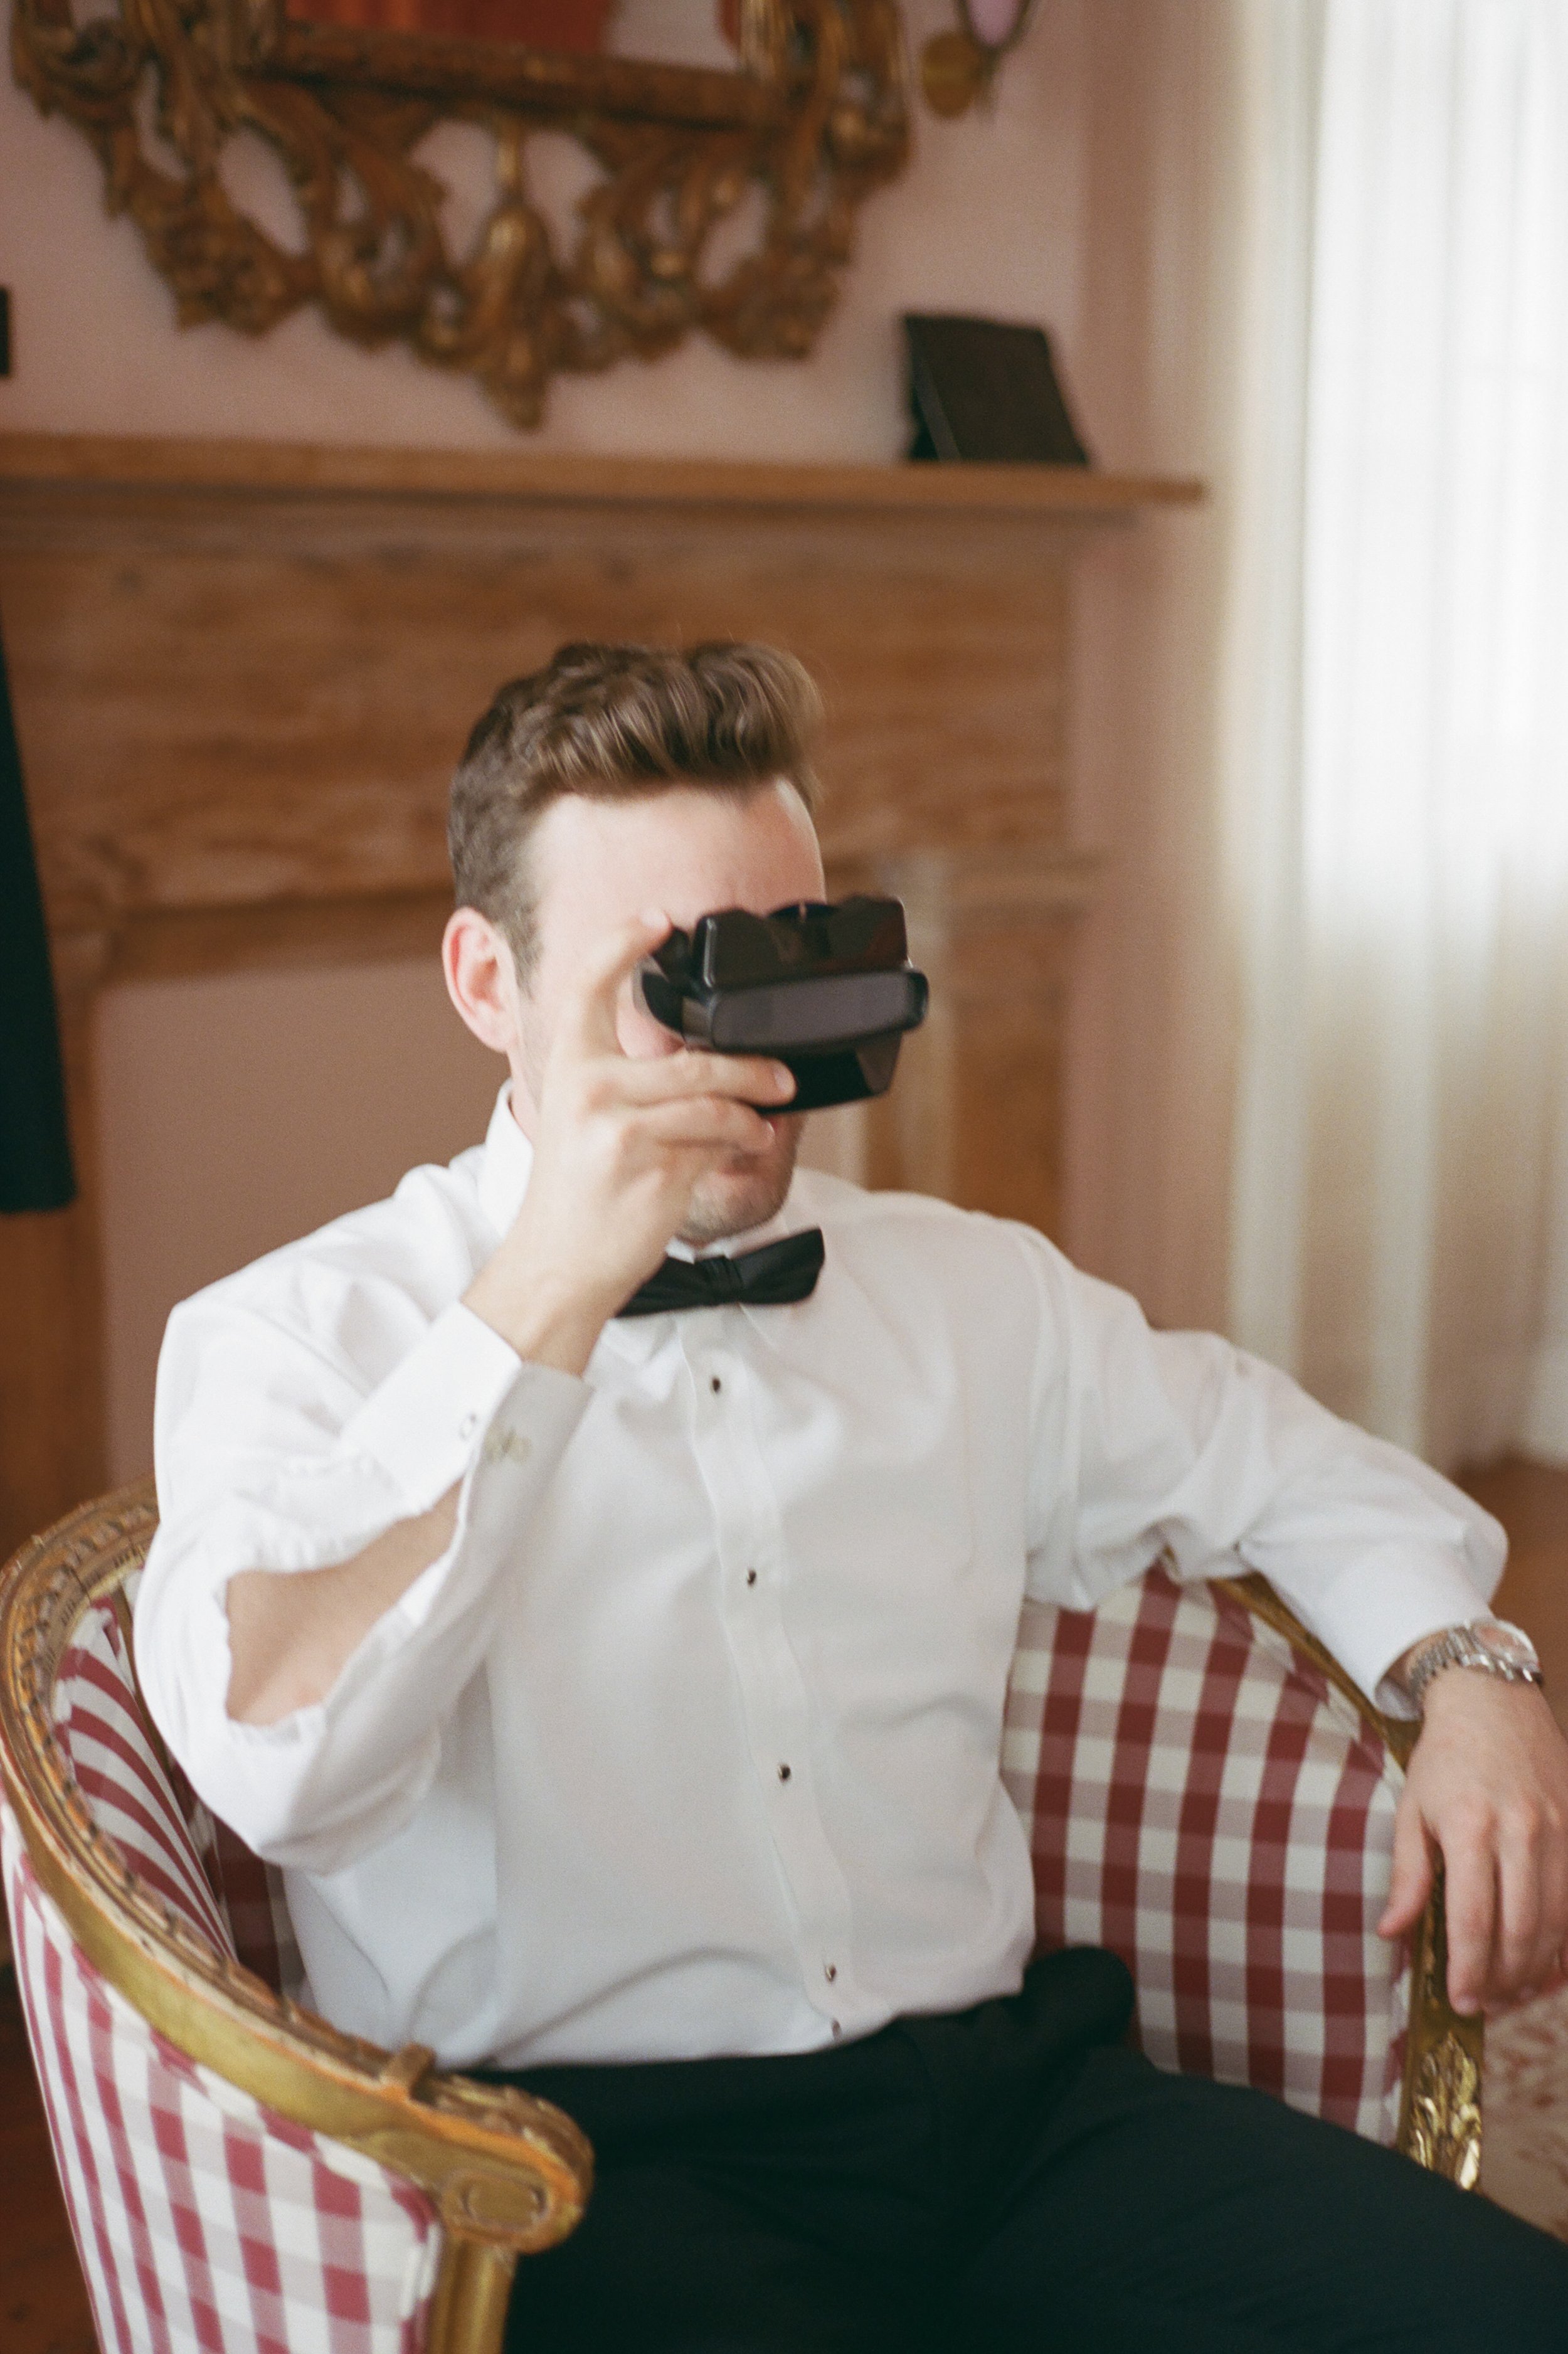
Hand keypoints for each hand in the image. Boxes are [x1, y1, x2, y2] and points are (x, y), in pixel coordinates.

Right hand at [464, 912, 794, 1373]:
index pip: (588, 985)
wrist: (558, 1264)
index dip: (623, 942)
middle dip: (749, 1066)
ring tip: (769, 1115)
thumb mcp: (585, 1122)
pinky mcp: (650, 1166)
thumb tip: (706, 1062)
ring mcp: (618, 1127)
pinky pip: (715, 1139)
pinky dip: (743, 1140)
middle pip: (691, 1057)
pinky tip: (751, 1143)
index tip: (659, 920)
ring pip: (712, 1099)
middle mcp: (589, 1089)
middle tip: (779, 1074)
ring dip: (755, 1108)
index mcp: (569, 1068)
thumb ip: (629, 1084)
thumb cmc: (577, 1197)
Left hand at [1379, 1669, 1567, 2013]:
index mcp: (1469, 1827)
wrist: (1493, 1701)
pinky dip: (1564, 1940)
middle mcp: (1521, 1831)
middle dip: (1504, 1980)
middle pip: (1521, 1929)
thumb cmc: (1444, 1757)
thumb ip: (1407, 1876)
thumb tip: (1392, 1932)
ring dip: (1536, 1968)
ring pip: (1556, 1921)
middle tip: (1486, 2005)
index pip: (1473, 1918)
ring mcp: (1558, 1830)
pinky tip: (1546, 1962)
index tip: (1460, 2002)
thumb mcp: (1411, 1809)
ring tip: (1513, 1992)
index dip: (1469, 1969)